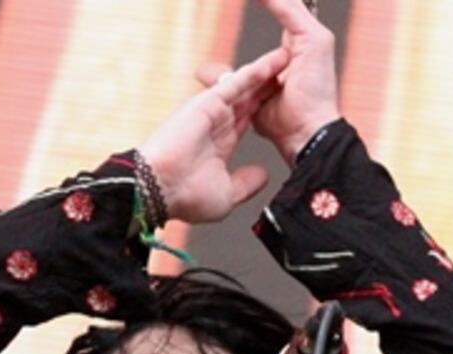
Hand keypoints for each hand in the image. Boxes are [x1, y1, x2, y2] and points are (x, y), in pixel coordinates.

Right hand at [137, 47, 288, 224]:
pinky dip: (254, 72)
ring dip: (265, 73)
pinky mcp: (208, 103)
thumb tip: (263, 175)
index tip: (286, 102)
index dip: (266, 109)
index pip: (247, 121)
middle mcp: (216, 125)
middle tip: (290, 72)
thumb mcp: (227, 195)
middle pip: (248, 100)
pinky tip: (273, 62)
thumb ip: (246, 184)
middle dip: (268, 86)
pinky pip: (235, 83)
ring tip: (287, 57)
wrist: (161, 189)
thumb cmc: (186, 198)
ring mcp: (211, 112)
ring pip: (244, 88)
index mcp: (220, 145)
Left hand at [198, 0, 341, 164]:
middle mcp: (306, 44)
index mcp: (295, 55)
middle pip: (285, 5)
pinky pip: (288, 9)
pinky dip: (269, 1)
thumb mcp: (248, 97)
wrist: (304, 138)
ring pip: (287, 3)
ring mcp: (313, 41)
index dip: (263, 2)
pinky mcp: (315, 41)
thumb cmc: (286, 127)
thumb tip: (202, 72)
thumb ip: (230, 79)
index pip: (280, 17)